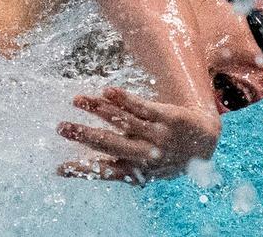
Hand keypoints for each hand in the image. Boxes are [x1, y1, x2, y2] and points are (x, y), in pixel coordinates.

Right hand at [56, 87, 220, 184]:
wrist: (204, 142)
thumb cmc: (168, 158)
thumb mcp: (146, 170)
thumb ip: (121, 168)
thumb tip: (85, 170)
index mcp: (137, 171)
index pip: (104, 171)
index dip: (81, 170)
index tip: (59, 167)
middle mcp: (146, 155)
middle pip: (110, 144)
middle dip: (83, 136)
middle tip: (61, 128)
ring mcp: (157, 135)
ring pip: (123, 121)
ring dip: (98, 110)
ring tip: (77, 100)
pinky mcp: (167, 117)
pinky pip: (141, 107)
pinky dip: (123, 99)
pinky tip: (106, 92)